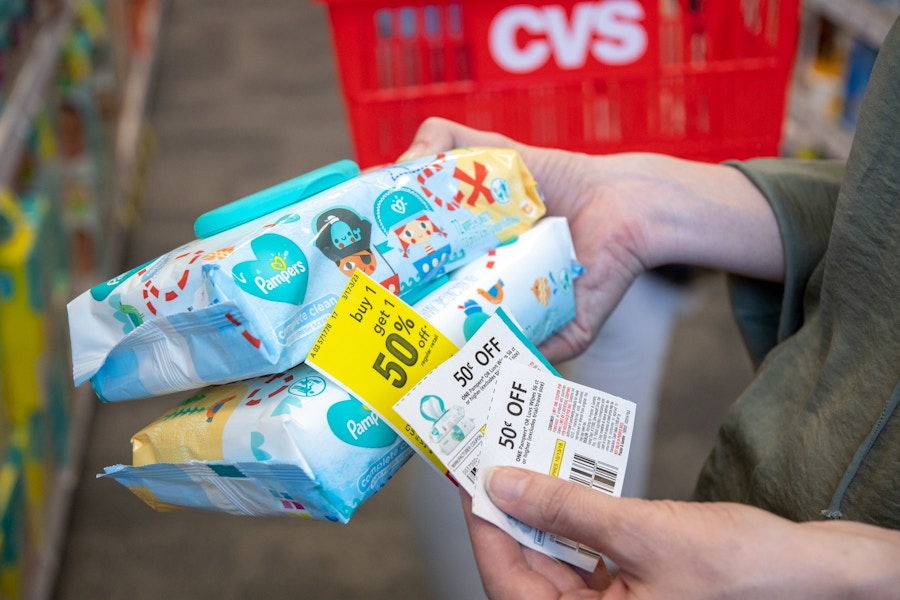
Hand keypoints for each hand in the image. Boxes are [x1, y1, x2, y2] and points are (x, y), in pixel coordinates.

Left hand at [400, 118, 783, 362]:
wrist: (634, 218)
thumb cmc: (604, 267)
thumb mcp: (573, 324)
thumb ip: (544, 350)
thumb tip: (506, 377)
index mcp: (477, 262)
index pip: (419, 267)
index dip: (389, 272)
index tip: (368, 284)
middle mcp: (470, 225)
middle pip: (405, 221)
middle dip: (378, 232)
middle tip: (362, 246)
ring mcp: (477, 188)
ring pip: (413, 178)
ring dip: (388, 188)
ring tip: (378, 206)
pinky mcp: (492, 152)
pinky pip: (443, 137)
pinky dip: (424, 144)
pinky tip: (414, 166)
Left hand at [466, 467, 899, 598]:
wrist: (806, 574)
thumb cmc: (739, 570)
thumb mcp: (640, 532)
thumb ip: (567, 508)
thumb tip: (504, 484)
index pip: (508, 583)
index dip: (484, 529)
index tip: (469, 480)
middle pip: (525, 569)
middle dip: (509, 513)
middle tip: (494, 459)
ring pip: (551, 558)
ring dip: (539, 511)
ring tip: (526, 461)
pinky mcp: (626, 588)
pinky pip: (582, 554)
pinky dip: (571, 519)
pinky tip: (565, 480)